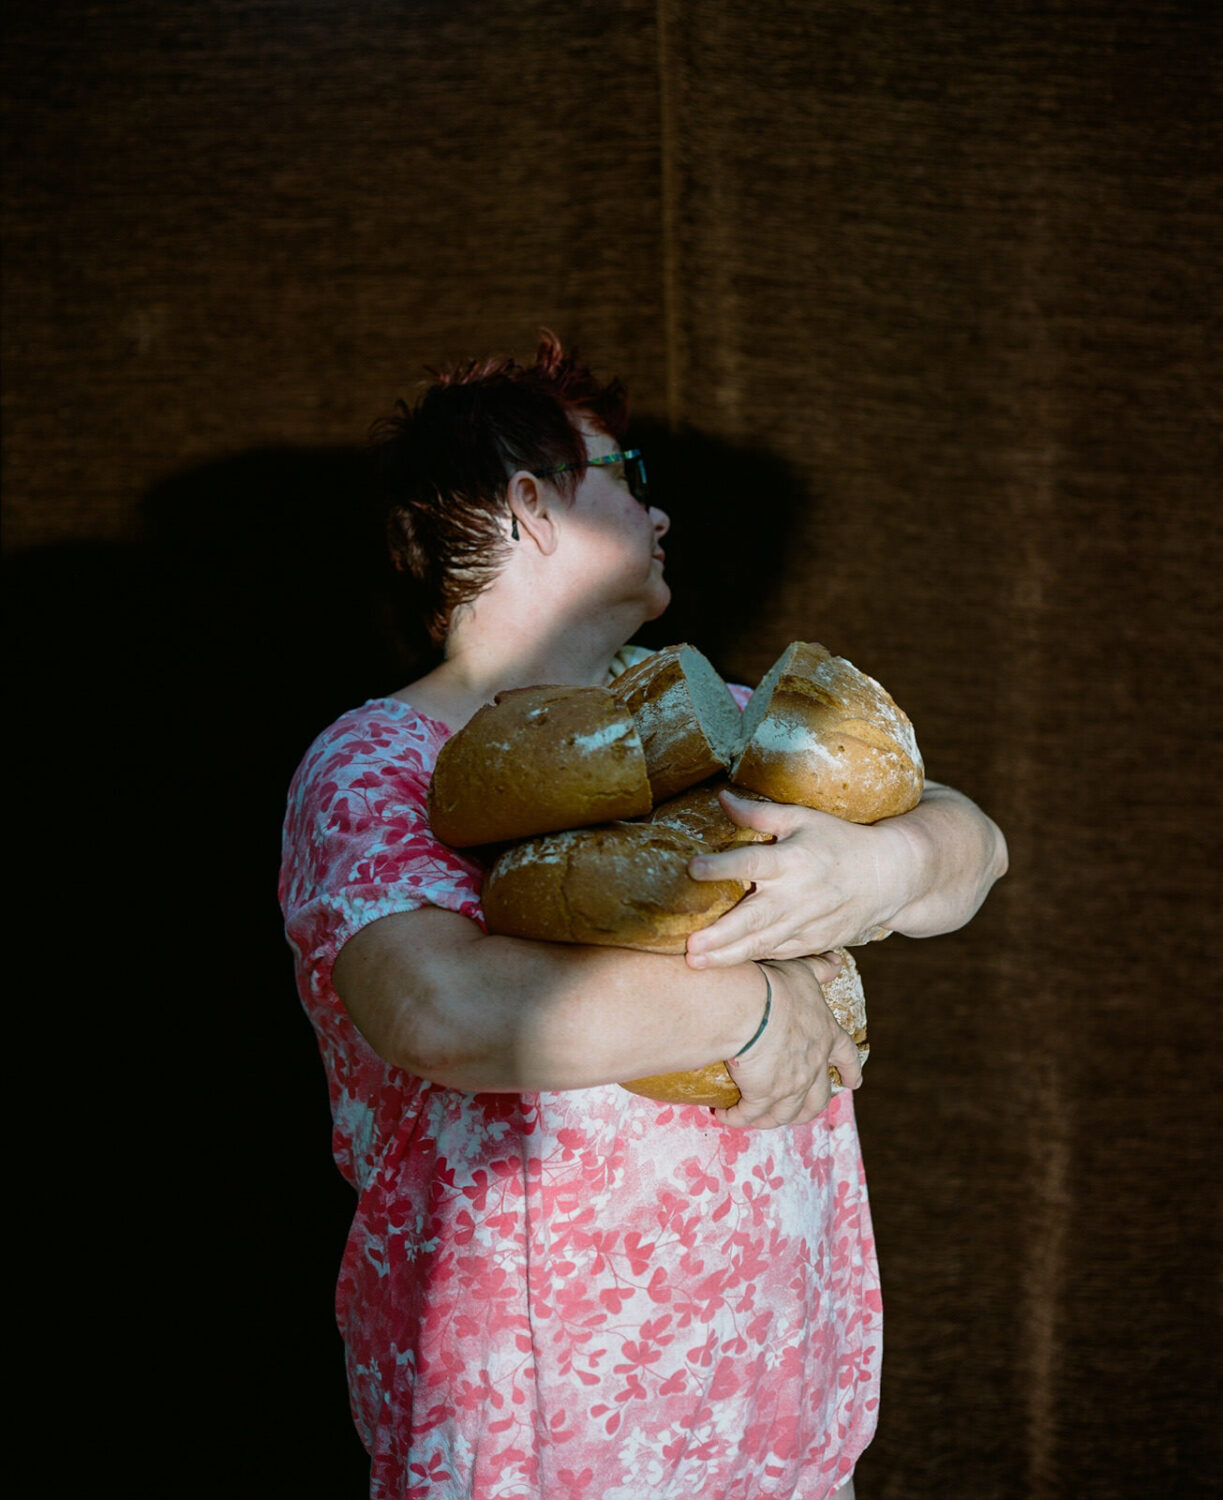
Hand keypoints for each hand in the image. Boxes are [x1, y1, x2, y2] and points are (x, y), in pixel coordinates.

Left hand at [685, 791, 906, 966]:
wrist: (887, 876)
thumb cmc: (839, 841)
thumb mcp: (802, 818)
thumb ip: (759, 813)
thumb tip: (721, 797)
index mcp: (791, 859)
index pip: (751, 862)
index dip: (722, 866)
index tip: (692, 869)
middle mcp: (797, 895)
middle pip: (754, 918)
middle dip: (721, 935)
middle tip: (689, 946)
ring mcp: (806, 923)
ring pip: (763, 944)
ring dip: (728, 956)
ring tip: (696, 963)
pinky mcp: (814, 942)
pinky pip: (779, 953)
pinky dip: (753, 960)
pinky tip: (725, 965)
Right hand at [716, 955, 862, 1128]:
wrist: (752, 1007)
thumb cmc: (777, 985)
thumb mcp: (803, 973)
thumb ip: (819, 970)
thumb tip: (835, 962)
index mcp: (826, 1036)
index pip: (846, 1056)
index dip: (851, 1070)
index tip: (854, 1083)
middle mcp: (813, 1066)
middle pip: (819, 1098)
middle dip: (811, 1107)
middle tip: (802, 1112)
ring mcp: (790, 1085)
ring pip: (788, 1113)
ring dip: (774, 1118)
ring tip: (761, 1117)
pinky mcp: (763, 1095)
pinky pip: (749, 1114)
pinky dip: (738, 1118)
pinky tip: (726, 1115)